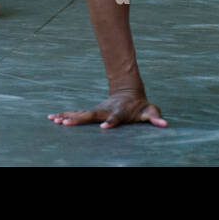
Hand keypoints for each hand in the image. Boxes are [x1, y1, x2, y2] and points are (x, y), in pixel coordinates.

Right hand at [48, 92, 167, 128]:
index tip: (105, 127)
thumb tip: (165, 124)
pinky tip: (53, 118)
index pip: (115, 118)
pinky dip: (65, 116)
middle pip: (91, 115)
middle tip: (65, 122)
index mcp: (119, 112)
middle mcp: (105, 111)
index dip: (112, 122)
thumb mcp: (150, 111)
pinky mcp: (92, 112)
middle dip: (78, 119)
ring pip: (81, 113)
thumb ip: (156, 117)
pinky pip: (77, 114)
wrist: (128, 92)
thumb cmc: (141, 106)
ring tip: (54, 119)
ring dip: (67, 116)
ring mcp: (97, 111)